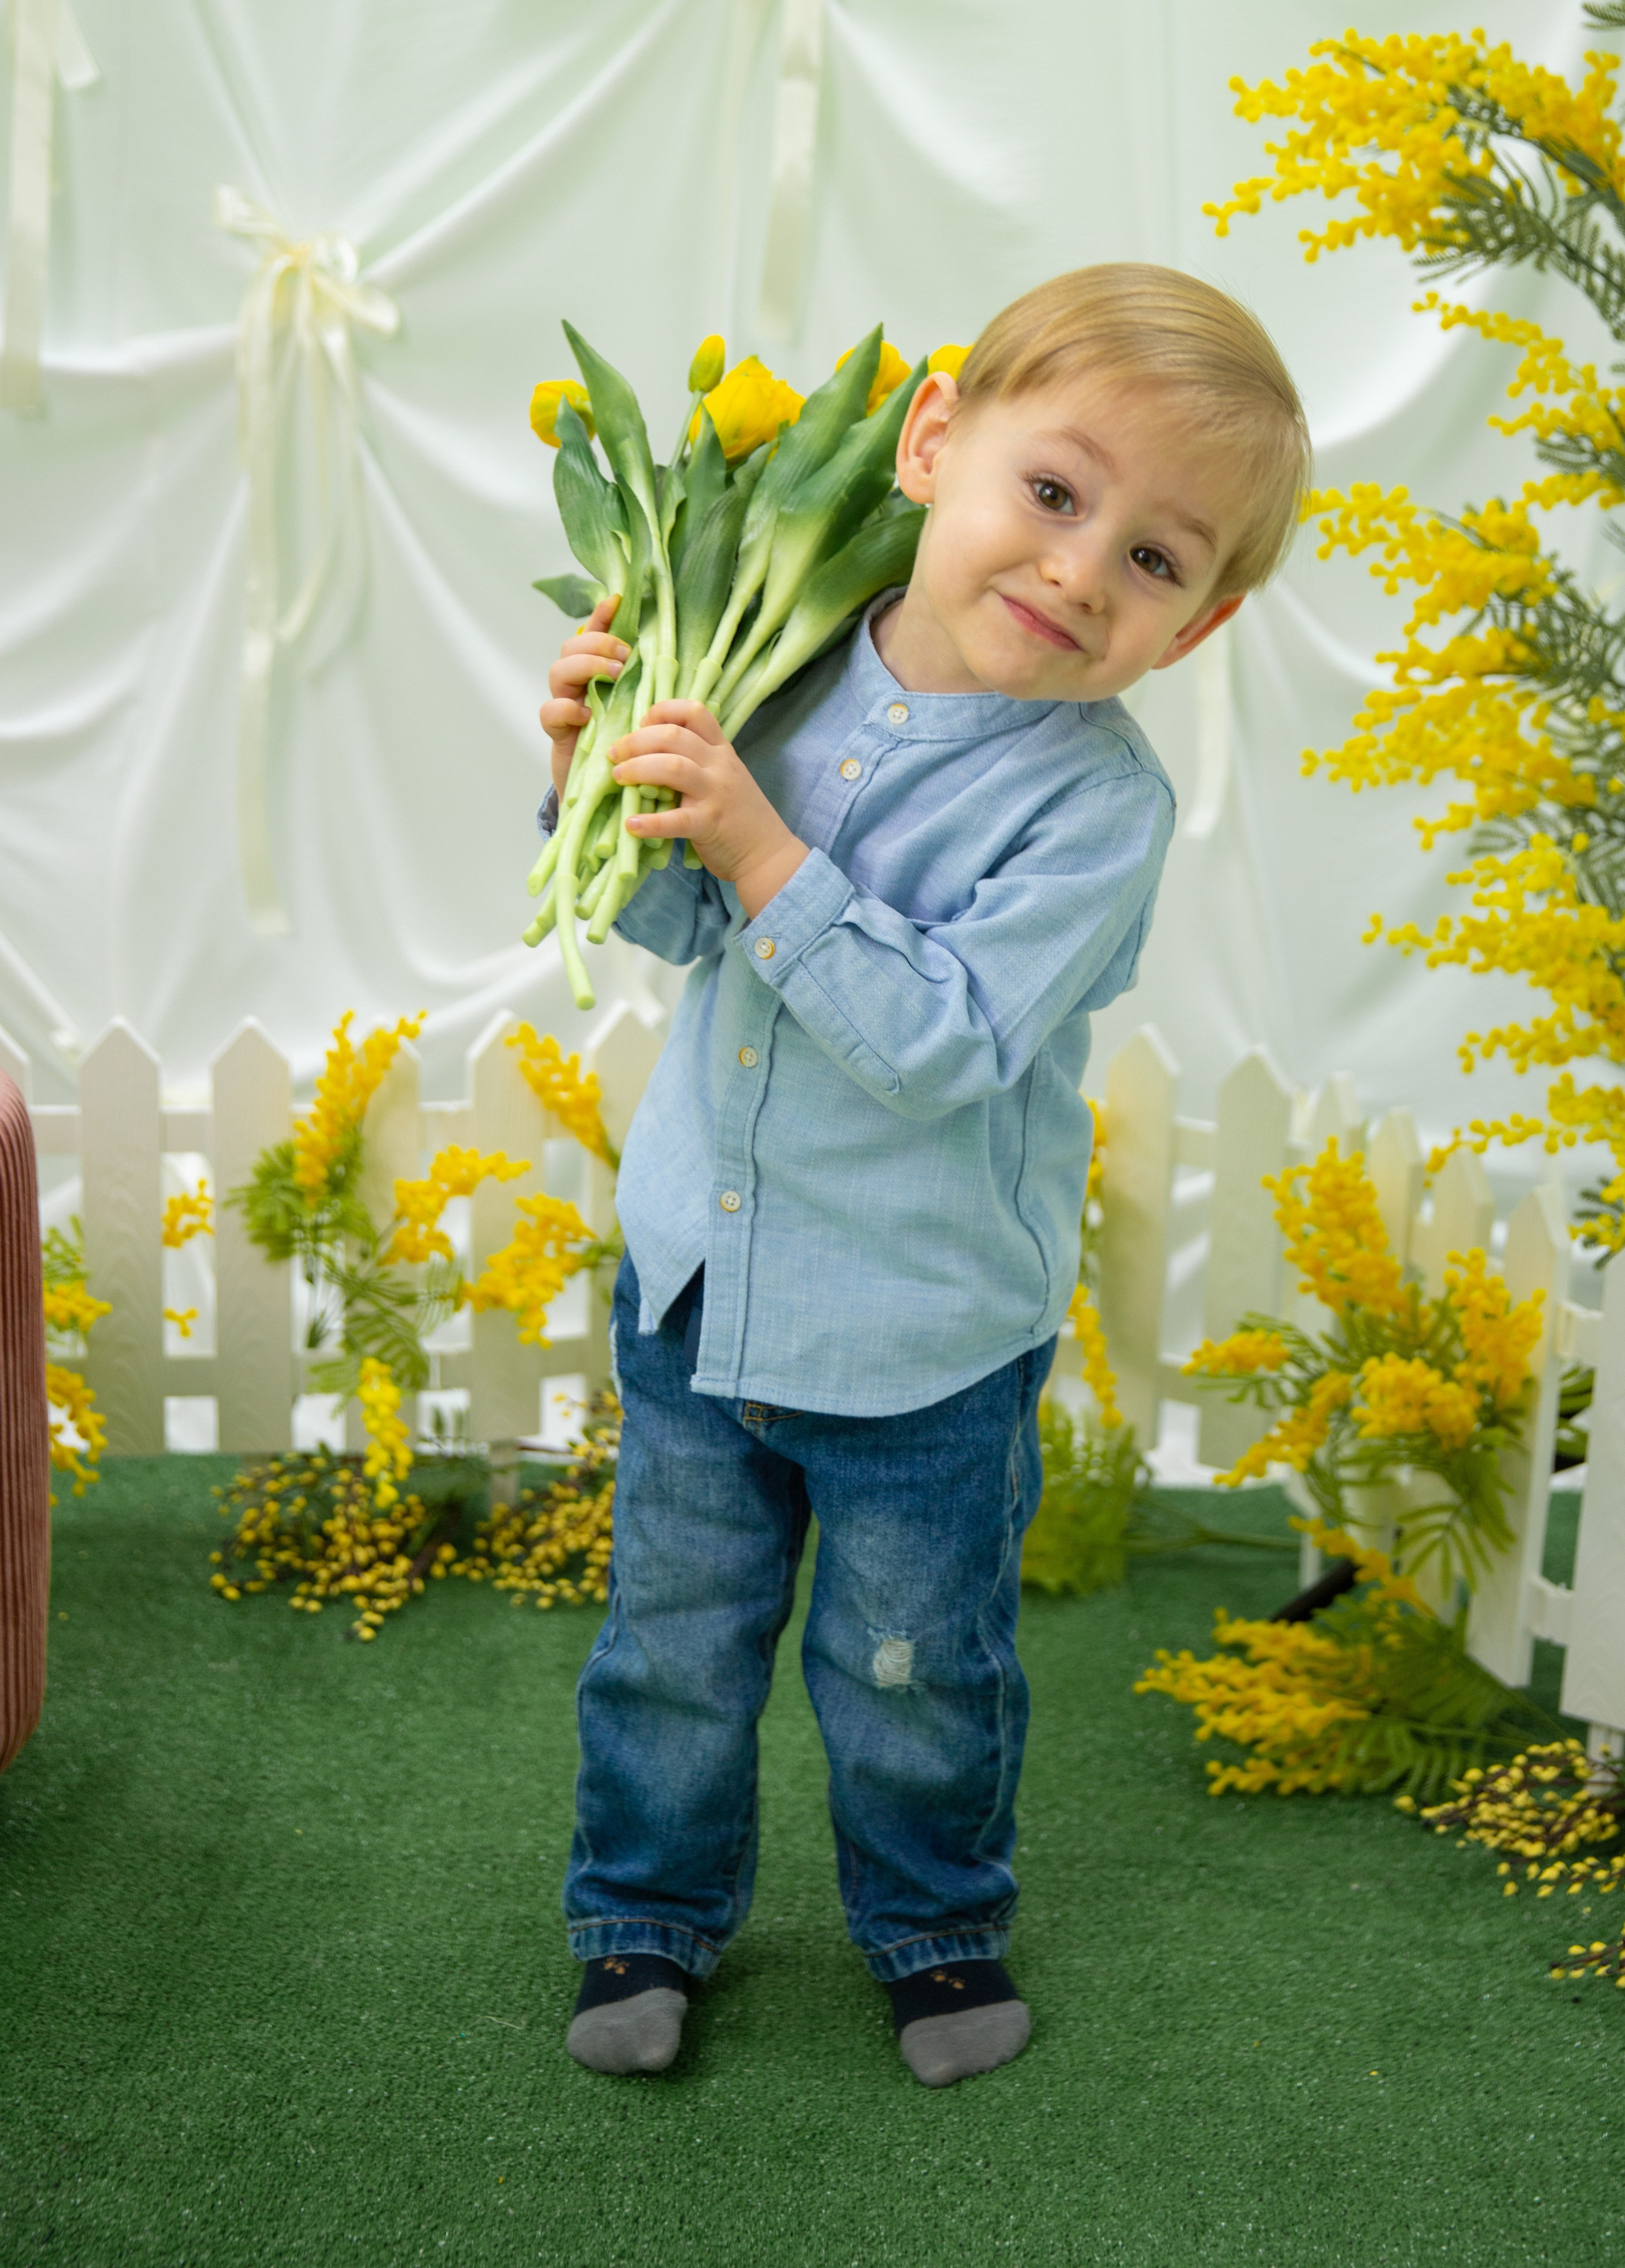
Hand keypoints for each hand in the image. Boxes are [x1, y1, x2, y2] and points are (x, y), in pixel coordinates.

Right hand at [540, 595, 627, 799]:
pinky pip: (549, 711)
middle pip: (571, 647)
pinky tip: (586, 715)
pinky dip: (566, 708)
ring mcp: (565, 708)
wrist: (609, 795)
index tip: (617, 602)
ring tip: (614, 677)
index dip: (601, 616)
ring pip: (558, 670)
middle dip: (597, 644)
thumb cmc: (628, 749)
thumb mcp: (643, 712)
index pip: (592, 635)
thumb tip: (666, 656)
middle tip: (625, 657)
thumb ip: (646, 685)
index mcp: (598, 675)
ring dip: (586, 666)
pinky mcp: (557, 734)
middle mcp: (578, 686)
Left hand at [611, 701, 807, 918]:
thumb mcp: (724, 777)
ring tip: (618, 777)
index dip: (662, 711)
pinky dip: (650, 822)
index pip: (694, 711)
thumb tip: (647, 752)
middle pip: (673, 735)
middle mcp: (719, 765)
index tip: (641, 725)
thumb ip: (696, 761)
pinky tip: (631, 825)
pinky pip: (676, 820)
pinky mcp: (710, 824)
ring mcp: (715, 793)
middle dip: (636, 740)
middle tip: (615, 754)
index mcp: (721, 750)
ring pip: (672, 767)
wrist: (769, 854)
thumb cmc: (739, 816)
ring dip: (638, 768)